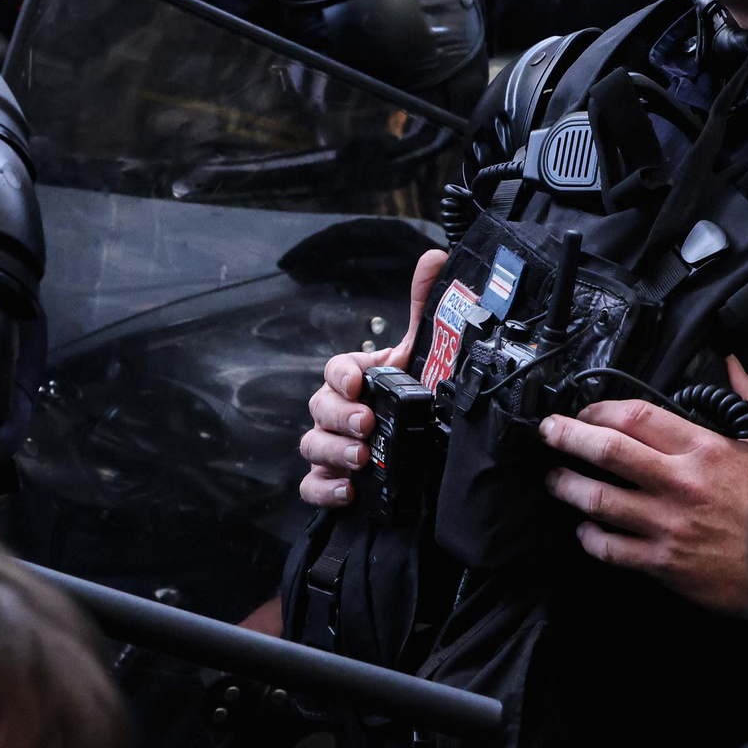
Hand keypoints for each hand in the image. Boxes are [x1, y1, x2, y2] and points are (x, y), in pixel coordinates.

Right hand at [297, 249, 447, 507]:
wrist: (431, 453)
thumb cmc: (418, 396)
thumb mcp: (426, 353)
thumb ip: (426, 307)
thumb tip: (435, 258)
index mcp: (358, 378)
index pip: (336, 369)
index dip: (342, 375)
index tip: (357, 383)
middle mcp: (339, 410)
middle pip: (320, 407)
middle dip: (340, 415)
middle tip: (366, 425)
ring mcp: (334, 446)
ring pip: (313, 445)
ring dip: (334, 451)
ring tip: (362, 459)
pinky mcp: (334, 479)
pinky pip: (313, 485)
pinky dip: (325, 488)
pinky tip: (348, 490)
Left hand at [538, 357, 747, 613]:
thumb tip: (732, 362)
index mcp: (704, 448)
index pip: (636, 415)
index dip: (599, 408)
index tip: (584, 409)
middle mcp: (681, 482)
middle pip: (607, 450)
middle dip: (566, 436)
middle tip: (547, 432)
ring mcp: (668, 524)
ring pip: (598, 499)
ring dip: (567, 486)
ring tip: (554, 479)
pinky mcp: (664, 562)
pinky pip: (611, 548)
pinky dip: (590, 538)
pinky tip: (585, 530)